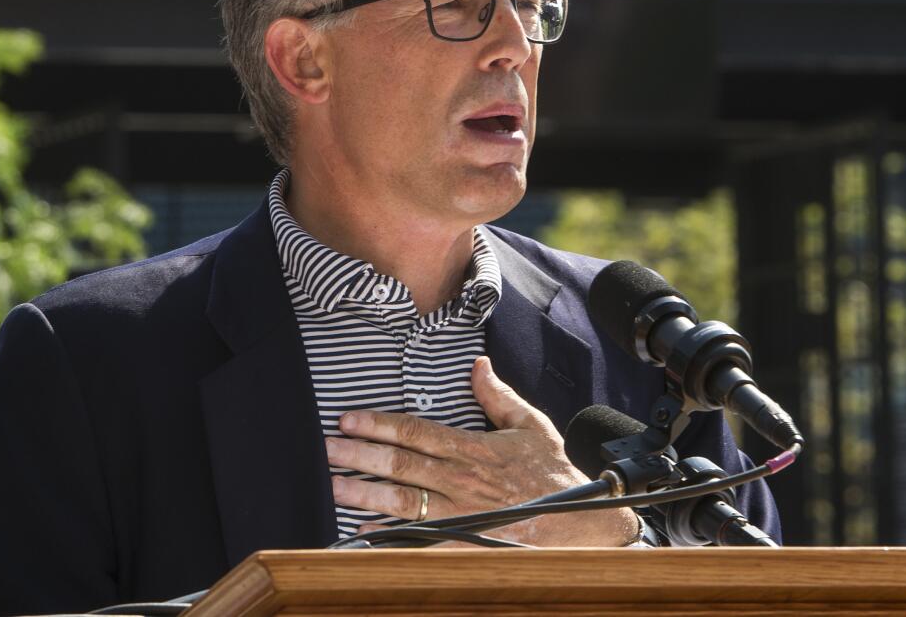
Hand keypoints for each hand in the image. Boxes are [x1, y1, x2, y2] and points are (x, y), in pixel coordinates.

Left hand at [325, 355, 639, 545]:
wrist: (581, 521)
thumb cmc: (552, 473)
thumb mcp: (530, 424)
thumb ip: (498, 396)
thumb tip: (477, 365)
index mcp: (474, 448)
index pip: (417, 433)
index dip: (380, 425)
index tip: (349, 419)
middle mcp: (462, 480)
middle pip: (401, 465)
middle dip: (359, 455)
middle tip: (325, 449)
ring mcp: (461, 513)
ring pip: (403, 501)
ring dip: (363, 493)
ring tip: (332, 485)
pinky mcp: (465, 540)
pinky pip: (419, 537)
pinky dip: (389, 535)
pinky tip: (361, 529)